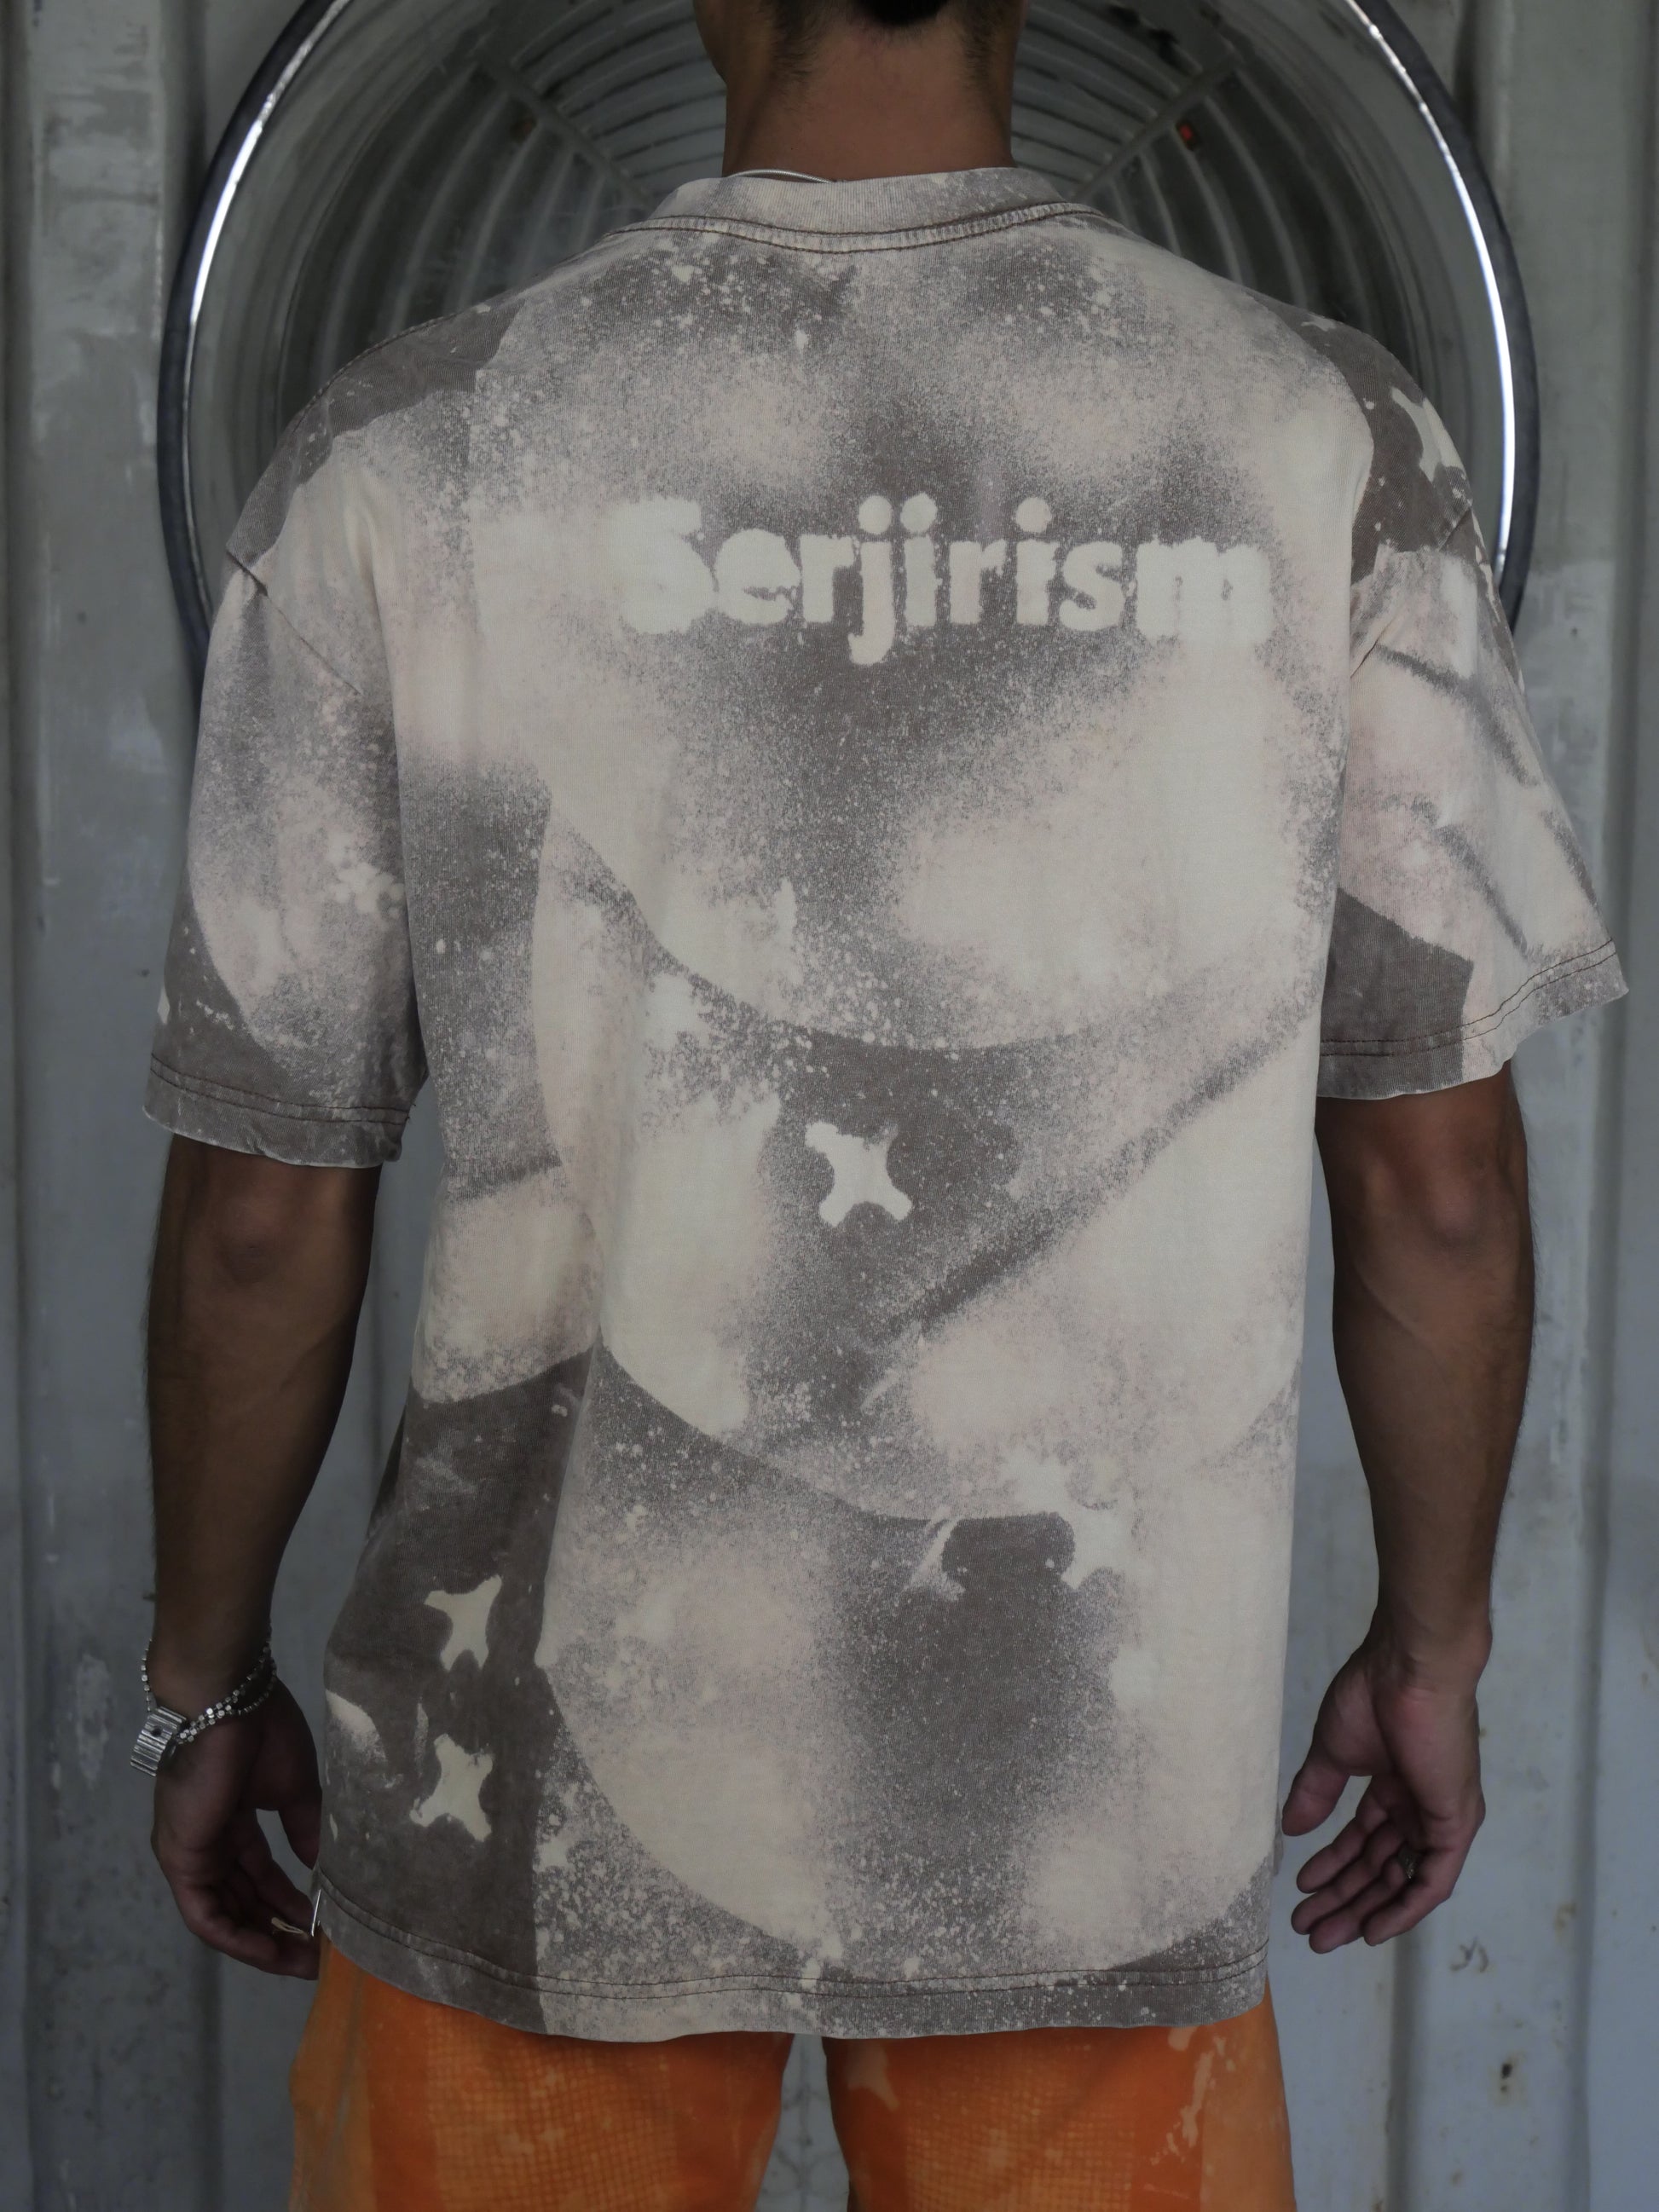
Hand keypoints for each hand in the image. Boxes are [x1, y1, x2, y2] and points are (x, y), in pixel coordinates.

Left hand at [150, 1681, 322, 1976]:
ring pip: (224, 1915)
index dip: (289, 1902)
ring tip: (303, 1960)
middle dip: (279, 1930)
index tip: (323, 1923)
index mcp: (231, 1822)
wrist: (226, 1703)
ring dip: (262, 1941)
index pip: (258, 1875)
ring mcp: (191, 1854)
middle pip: (242, 1901)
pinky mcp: (181, 1861)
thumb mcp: (293, 1787)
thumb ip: (304, 1828)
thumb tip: (322, 1865)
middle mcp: (207, 1844)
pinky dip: (237, 1937)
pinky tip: (272, 1949)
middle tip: (318, 1953)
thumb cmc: (261, 1731)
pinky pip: (206, 1915)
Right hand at [1281, 1627, 1485, 1949]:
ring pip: (1401, 1880)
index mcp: (1395, 1787)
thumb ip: (1316, 1793)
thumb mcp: (1334, 1752)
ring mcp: (1439, 1818)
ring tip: (1323, 1933)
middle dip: (1342, 1899)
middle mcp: (1419, 1808)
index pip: (1363, 1841)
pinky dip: (1405, 1909)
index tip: (1301, 1888)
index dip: (1332, 1868)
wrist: (1408, 1670)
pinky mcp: (1456, 1825)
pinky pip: (1432, 1881)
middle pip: (1378, 1867)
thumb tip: (1291, 1829)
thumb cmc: (1372, 1697)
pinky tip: (1372, 1930)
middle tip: (1305, 1926)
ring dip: (1364, 1910)